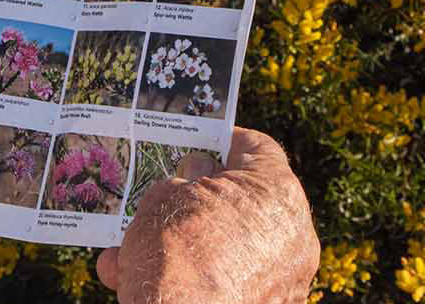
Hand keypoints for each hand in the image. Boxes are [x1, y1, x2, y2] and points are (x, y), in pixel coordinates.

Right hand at [97, 127, 318, 303]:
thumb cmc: (176, 252)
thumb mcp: (164, 200)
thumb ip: (180, 182)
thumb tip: (192, 178)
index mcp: (277, 191)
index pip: (256, 148)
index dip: (222, 141)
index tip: (196, 144)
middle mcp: (293, 234)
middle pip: (241, 203)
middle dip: (195, 202)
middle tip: (164, 198)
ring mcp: (285, 278)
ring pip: (228, 250)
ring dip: (181, 247)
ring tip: (131, 251)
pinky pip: (229, 283)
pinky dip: (192, 280)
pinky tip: (138, 279)